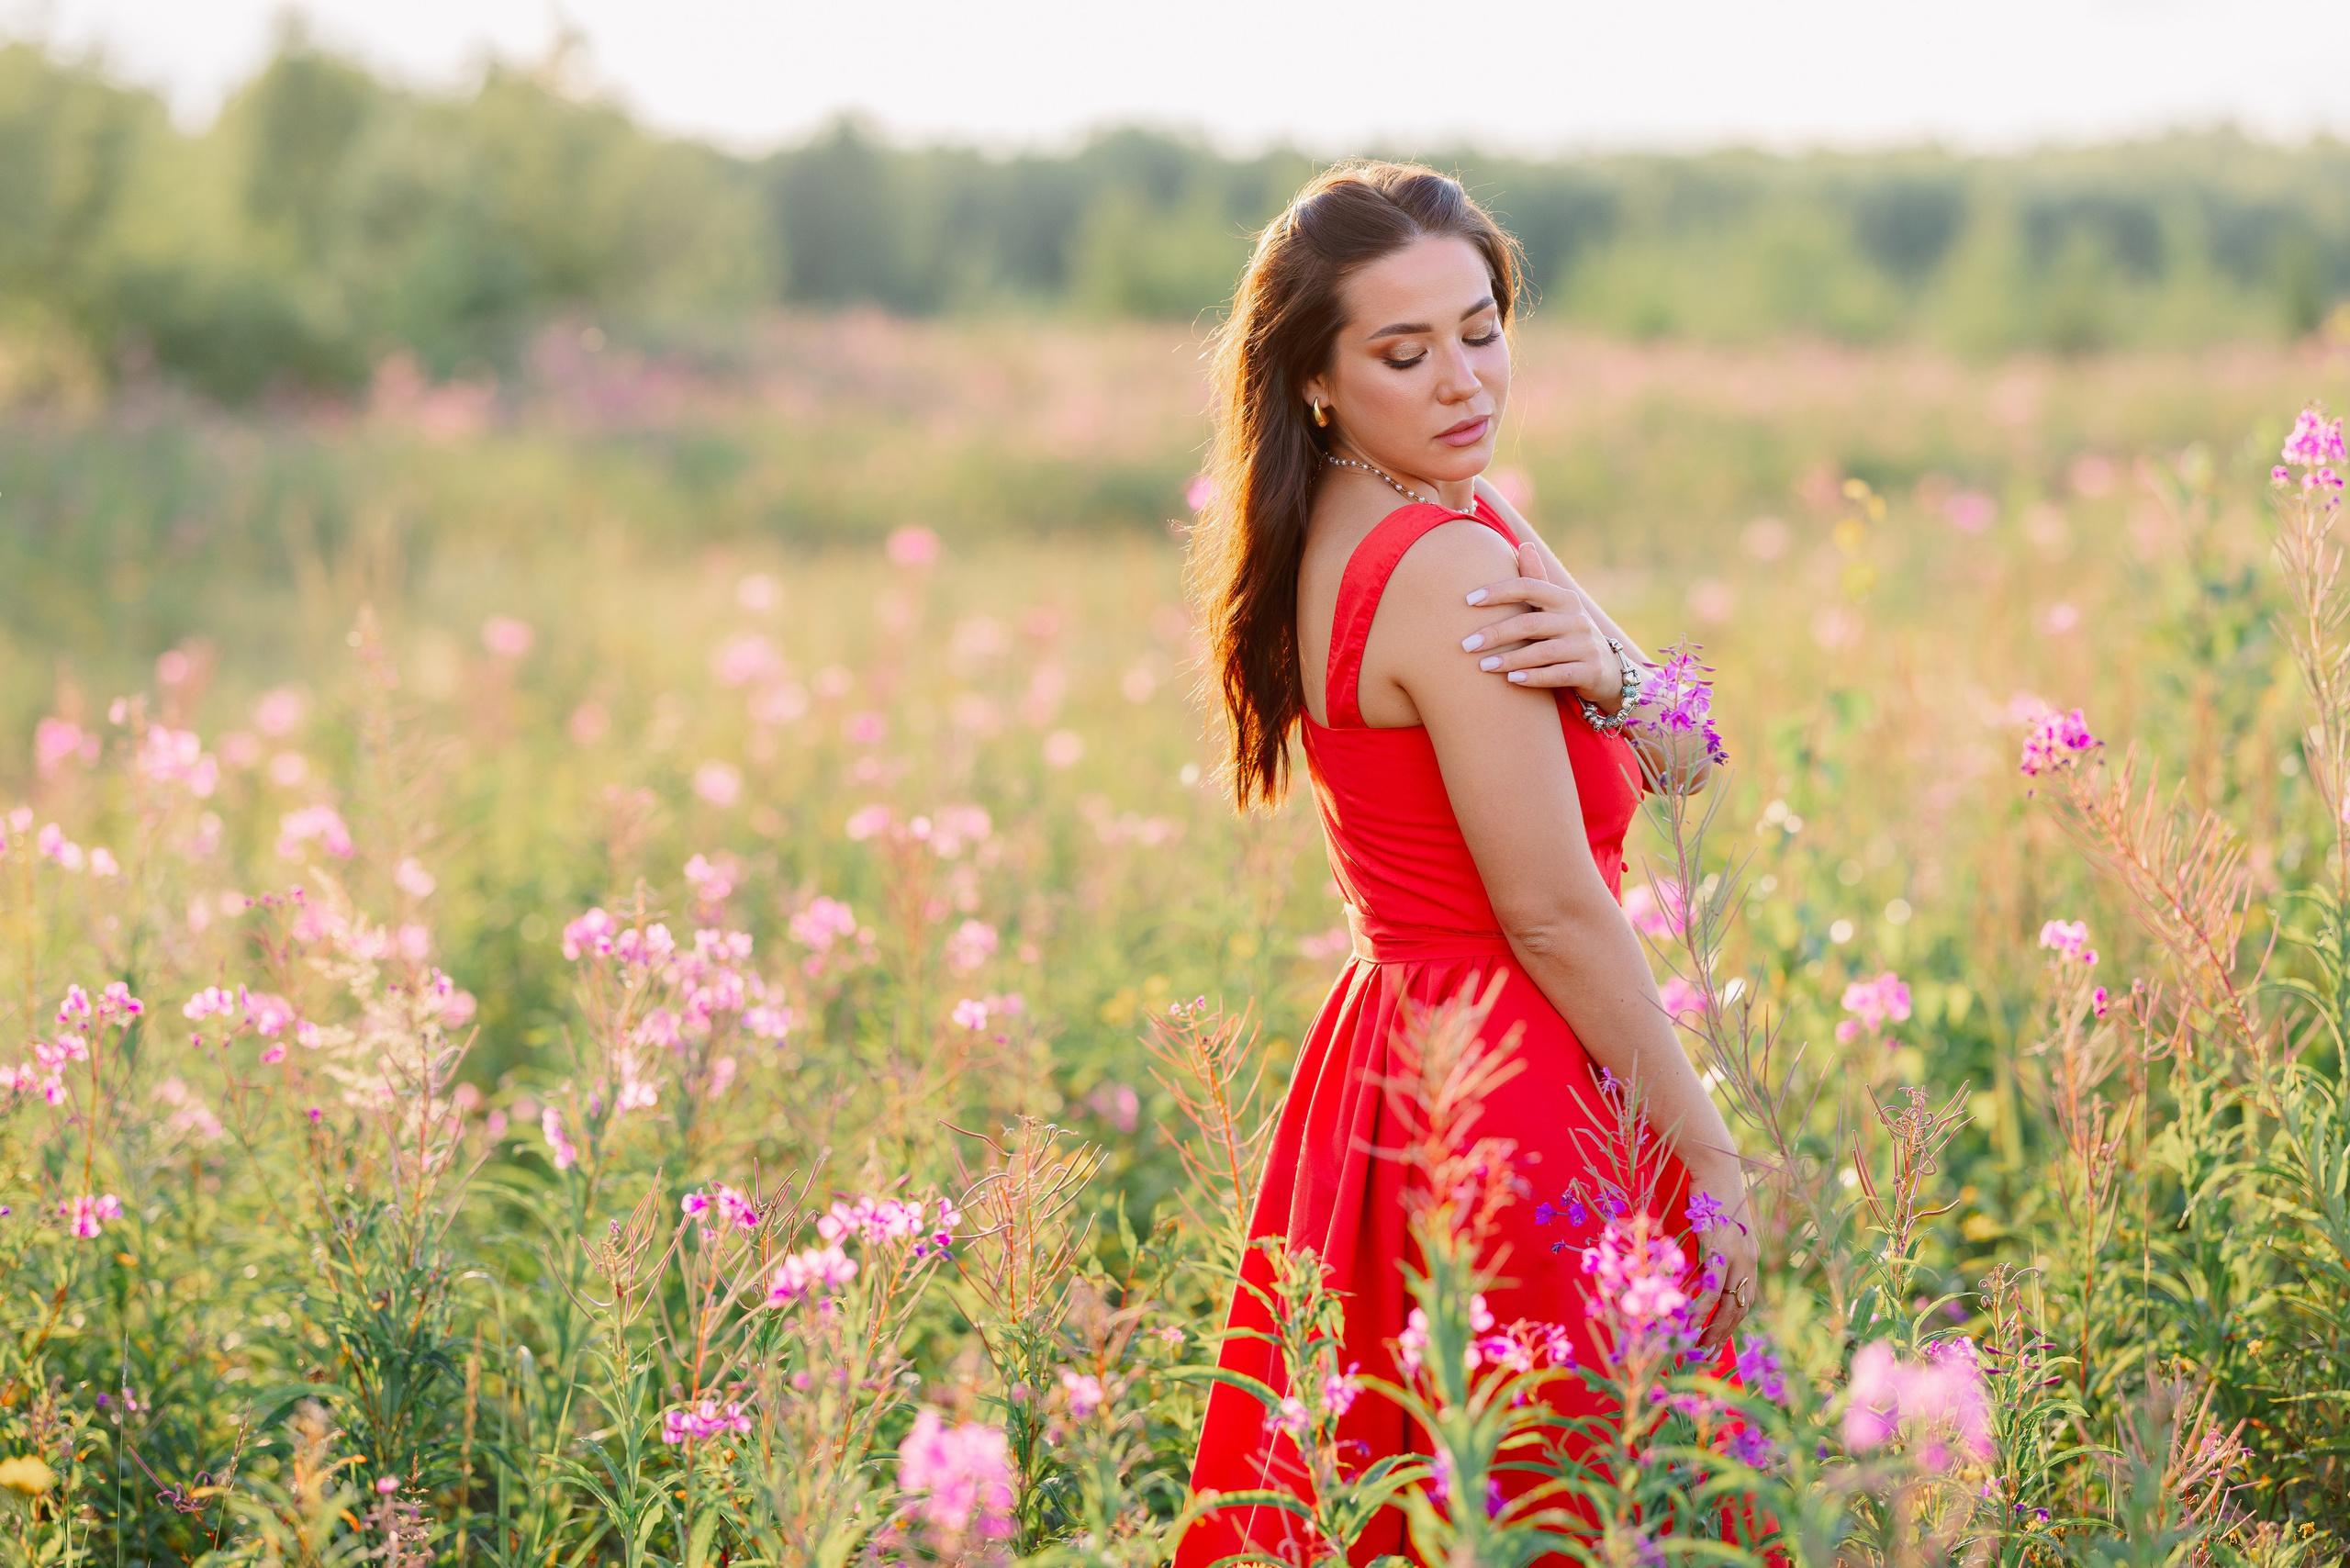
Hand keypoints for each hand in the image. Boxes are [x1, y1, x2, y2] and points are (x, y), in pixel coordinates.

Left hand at [1459, 543, 1621, 705]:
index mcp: (1565, 600)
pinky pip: (1558, 675)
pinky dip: (1534, 677)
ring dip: (1510, 659)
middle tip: (1467, 644)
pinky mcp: (1591, 672)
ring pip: (1542, 652)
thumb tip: (1523, 544)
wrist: (1610, 671)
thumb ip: (1537, 580)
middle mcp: (1577, 620)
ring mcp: (1585, 646)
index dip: (1498, 592)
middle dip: (1496, 634)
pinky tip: (1511, 680)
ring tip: (1483, 665)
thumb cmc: (1570, 635)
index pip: (1529, 587)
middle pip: (1530, 623)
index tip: (1468, 600)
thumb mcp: (1557, 607)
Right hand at [1687, 1165, 1760, 1353]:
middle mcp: (1749, 1260)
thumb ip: (1716, 1252)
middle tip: (1707, 1353)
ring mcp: (1737, 1256)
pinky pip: (1712, 1289)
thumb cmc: (1711, 1195)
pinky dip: (1701, 1310)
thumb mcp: (1718, 1228)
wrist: (1714, 1169)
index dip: (1732, 1323)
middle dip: (1724, 1334)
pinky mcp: (1720, 1250)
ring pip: (1729, 1304)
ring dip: (1713, 1329)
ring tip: (1697, 1346)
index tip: (1717, 1340)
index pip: (1744, 1298)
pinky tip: (1690, 1323)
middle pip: (1740, 1308)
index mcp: (1751, 1257)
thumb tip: (1701, 1272)